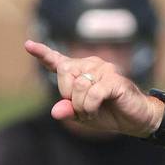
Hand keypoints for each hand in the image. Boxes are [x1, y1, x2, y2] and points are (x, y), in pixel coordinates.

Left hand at [23, 40, 163, 136]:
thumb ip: (68, 110)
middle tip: (83, 108)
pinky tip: (98, 110)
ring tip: (92, 112)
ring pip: (78, 87)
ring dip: (82, 106)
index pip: (58, 61)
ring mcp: (105, 69)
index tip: (28, 45)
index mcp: (82, 72)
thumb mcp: (83, 115)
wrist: (136, 120)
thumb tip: (56, 111)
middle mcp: (92, 65)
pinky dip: (91, 107)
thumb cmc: (110, 114)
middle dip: (69, 96)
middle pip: (65, 74)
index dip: (42, 53)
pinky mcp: (115, 79)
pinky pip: (92, 93)